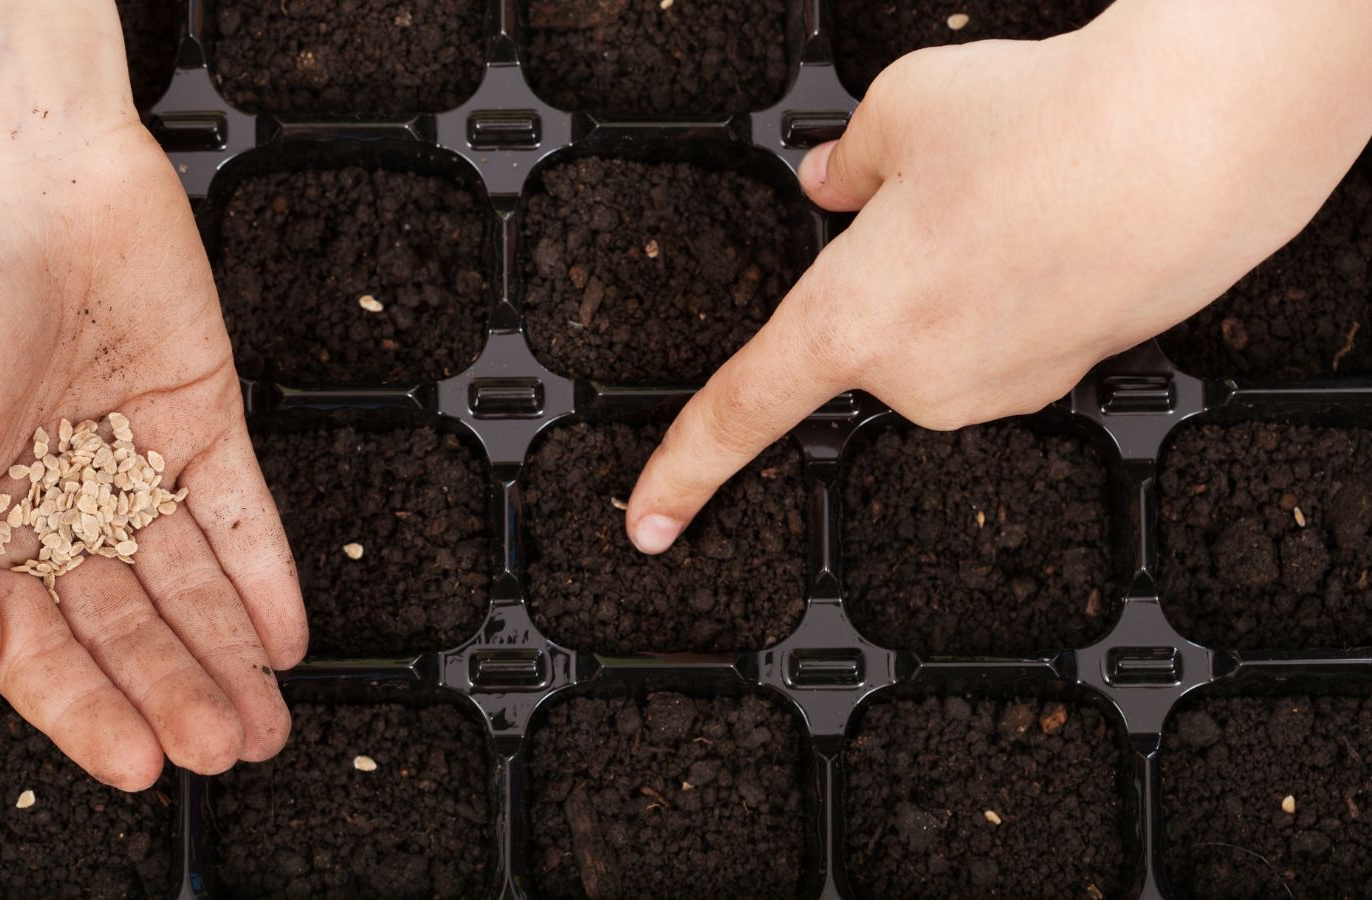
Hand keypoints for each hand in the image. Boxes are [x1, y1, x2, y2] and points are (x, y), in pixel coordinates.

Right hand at [0, 124, 306, 789]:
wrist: (23, 177)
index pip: (42, 643)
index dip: (89, 709)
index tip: (137, 763)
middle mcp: (60, 502)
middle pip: (128, 624)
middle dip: (176, 692)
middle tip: (222, 750)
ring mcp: (135, 462)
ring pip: (191, 582)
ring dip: (227, 654)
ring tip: (263, 720)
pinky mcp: (202, 418)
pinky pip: (240, 512)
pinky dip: (265, 574)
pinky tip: (283, 634)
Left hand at [624, 0, 1371, 553]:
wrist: (1197, 146)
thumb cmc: (1046, 125)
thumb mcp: (903, 109)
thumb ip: (851, 162)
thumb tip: (831, 184)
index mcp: (848, 320)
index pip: (738, 412)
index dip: (685, 470)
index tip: (648, 522)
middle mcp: (918, 378)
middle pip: (863, 330)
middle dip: (886, 265)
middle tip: (948, 187)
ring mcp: (996, 391)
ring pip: (937, 331)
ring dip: (955, 272)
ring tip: (1016, 196)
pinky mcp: (1063, 382)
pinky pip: (1001, 337)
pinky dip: (1011, 286)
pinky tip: (1054, 228)